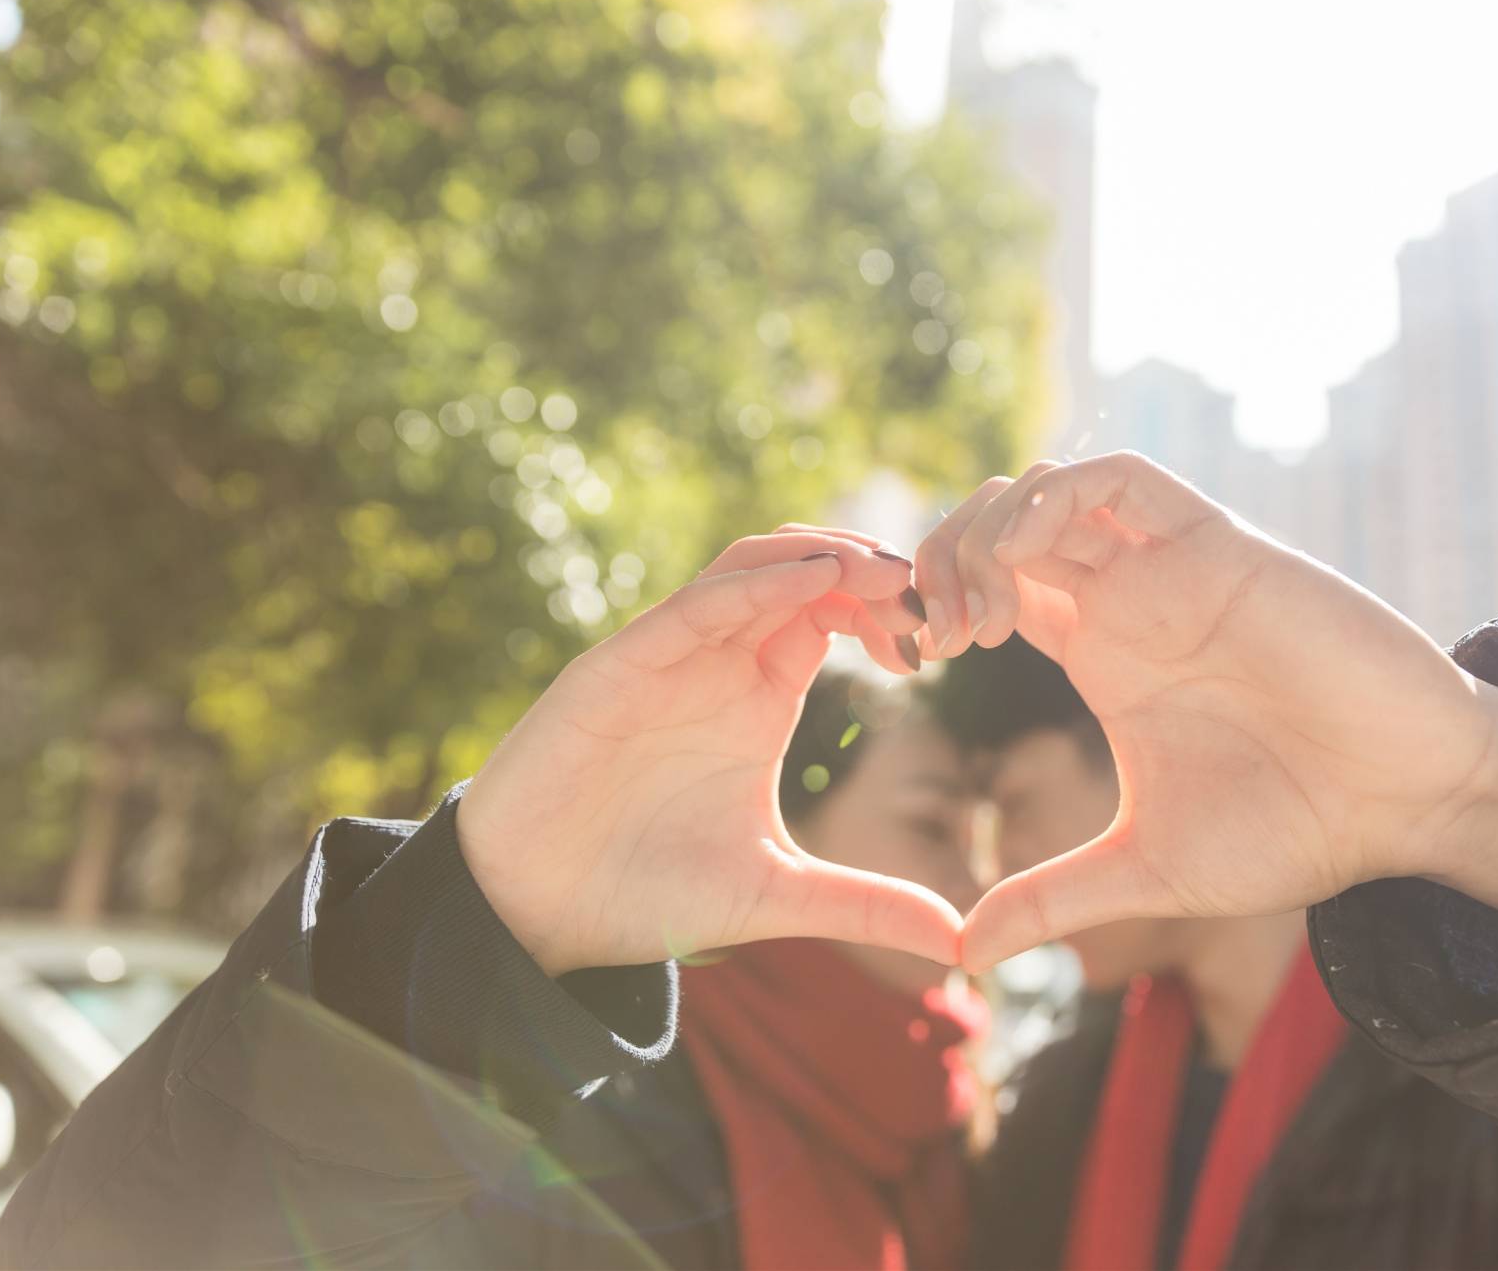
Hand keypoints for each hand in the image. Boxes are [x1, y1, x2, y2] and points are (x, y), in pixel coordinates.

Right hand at [458, 528, 954, 975]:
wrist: (534, 916)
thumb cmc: (645, 893)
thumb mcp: (778, 896)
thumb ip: (866, 906)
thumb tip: (963, 944)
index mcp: (759, 696)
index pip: (836, 614)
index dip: (892, 610)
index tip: (942, 644)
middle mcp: (718, 662)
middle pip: (804, 570)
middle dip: (873, 567)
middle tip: (932, 593)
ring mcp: (669, 657)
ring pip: (752, 565)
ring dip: (822, 554)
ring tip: (886, 571)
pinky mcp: (620, 666)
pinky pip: (694, 604)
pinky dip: (756, 583)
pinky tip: (814, 581)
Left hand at [918, 453, 1497, 970]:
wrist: (1406, 804)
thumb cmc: (1294, 830)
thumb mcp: (1146, 870)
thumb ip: (1053, 901)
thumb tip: (961, 955)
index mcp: (1100, 653)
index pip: (991, 587)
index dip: (935, 604)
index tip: (910, 662)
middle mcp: (1127, 600)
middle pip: (1003, 527)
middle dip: (943, 558)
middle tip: (932, 633)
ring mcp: (1169, 568)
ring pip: (1050, 490)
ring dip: (990, 527)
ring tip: (977, 610)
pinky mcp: (1219, 547)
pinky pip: (1121, 480)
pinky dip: (1058, 498)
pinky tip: (1028, 559)